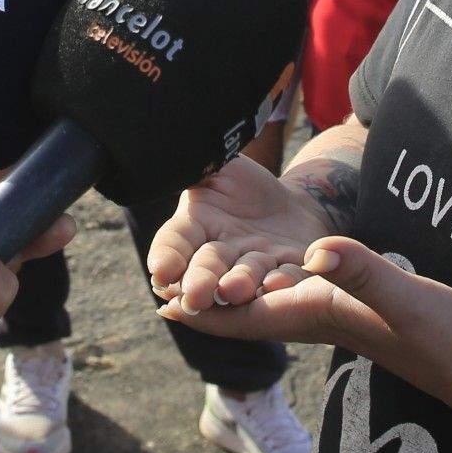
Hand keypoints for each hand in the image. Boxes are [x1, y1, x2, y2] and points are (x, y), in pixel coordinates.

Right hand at [145, 156, 333, 315]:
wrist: (288, 203)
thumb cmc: (242, 184)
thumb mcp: (217, 165)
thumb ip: (196, 166)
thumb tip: (167, 156)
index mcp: (195, 225)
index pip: (175, 240)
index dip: (167, 255)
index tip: (161, 271)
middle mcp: (221, 253)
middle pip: (207, 267)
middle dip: (200, 280)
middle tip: (194, 296)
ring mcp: (255, 264)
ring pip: (245, 277)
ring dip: (239, 284)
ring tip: (233, 289)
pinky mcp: (290, 267)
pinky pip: (287, 275)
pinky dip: (283, 281)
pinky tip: (277, 282)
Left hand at [157, 234, 451, 417]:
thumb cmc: (447, 339)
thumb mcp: (405, 299)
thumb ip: (362, 273)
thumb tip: (314, 252)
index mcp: (318, 314)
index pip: (244, 318)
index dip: (201, 310)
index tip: (159, 300)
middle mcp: (319, 317)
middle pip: (245, 313)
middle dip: (203, 303)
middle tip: (159, 282)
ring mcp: (336, 315)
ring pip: (266, 306)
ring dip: (230, 294)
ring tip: (196, 276)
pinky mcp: (355, 308)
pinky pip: (297, 295)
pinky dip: (269, 283)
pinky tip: (267, 271)